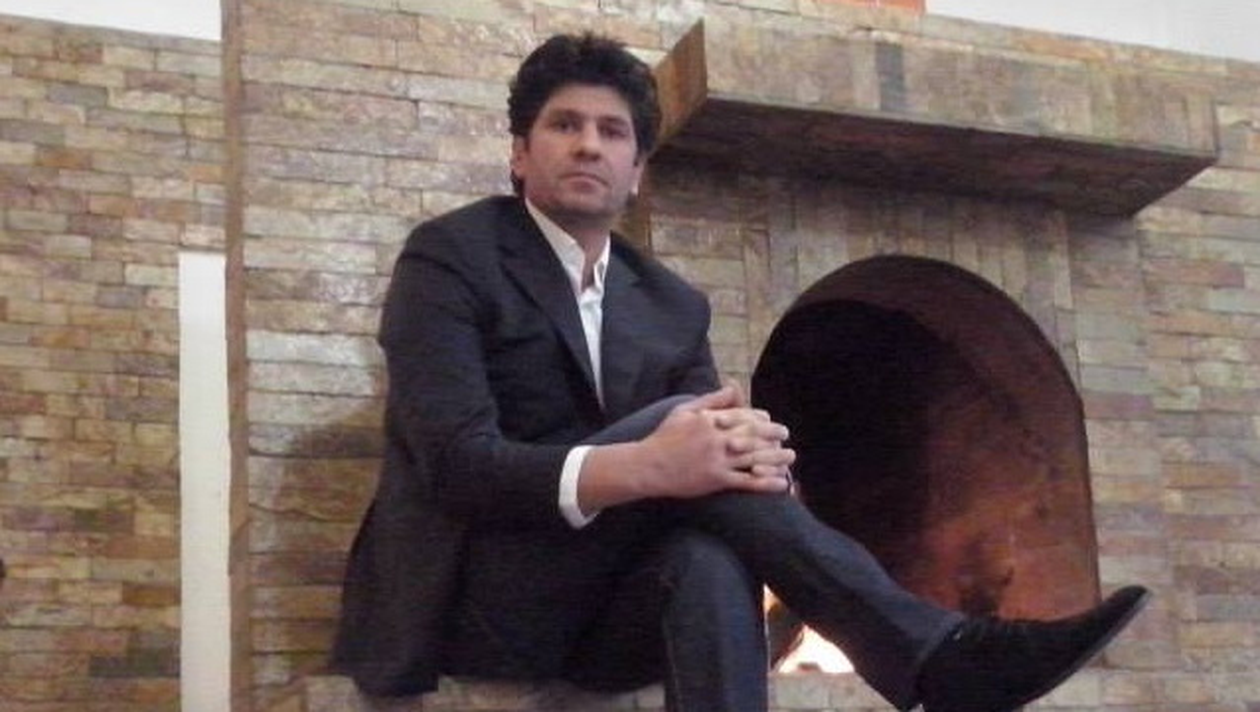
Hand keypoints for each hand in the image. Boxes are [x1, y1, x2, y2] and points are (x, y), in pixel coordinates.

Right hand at [640, 386, 795, 498]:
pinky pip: (747, 481)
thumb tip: (732, 387)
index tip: (769, 420)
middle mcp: (717, 438)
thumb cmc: (663, 437)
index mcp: (710, 420)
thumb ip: (710, 399)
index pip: (743, 415)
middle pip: (754, 434)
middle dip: (774, 434)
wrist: (647, 466)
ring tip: (790, 457)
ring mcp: (717, 459)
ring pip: (755, 457)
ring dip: (777, 458)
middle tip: (786, 435)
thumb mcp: (683, 410)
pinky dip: (766, 483)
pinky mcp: (716, 479)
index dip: (760, 418)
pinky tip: (781, 483)